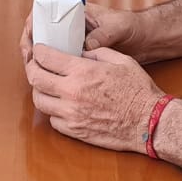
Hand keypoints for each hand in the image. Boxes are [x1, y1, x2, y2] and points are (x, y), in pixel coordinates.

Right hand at [18, 2, 137, 63]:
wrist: (147, 40)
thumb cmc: (133, 26)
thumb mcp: (118, 27)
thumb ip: (103, 35)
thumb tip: (87, 45)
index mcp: (78, 12)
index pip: (47, 12)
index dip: (34, 25)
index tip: (30, 38)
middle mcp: (73, 27)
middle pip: (43, 33)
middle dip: (32, 46)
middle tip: (29, 60)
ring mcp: (76, 42)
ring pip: (50, 50)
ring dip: (41, 60)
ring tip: (35, 72)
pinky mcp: (81, 57)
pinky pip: (62, 63)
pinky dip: (55, 70)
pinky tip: (52, 79)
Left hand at [25, 45, 165, 152]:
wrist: (149, 122)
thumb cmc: (138, 91)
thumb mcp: (120, 60)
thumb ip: (96, 52)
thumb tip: (80, 52)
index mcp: (82, 71)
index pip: (45, 57)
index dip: (38, 50)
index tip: (39, 49)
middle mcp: (72, 92)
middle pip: (35, 79)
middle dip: (32, 68)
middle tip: (36, 65)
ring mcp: (71, 114)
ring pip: (39, 101)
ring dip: (40, 91)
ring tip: (48, 86)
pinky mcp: (75, 131)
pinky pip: (52, 120)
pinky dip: (53, 111)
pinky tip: (62, 106)